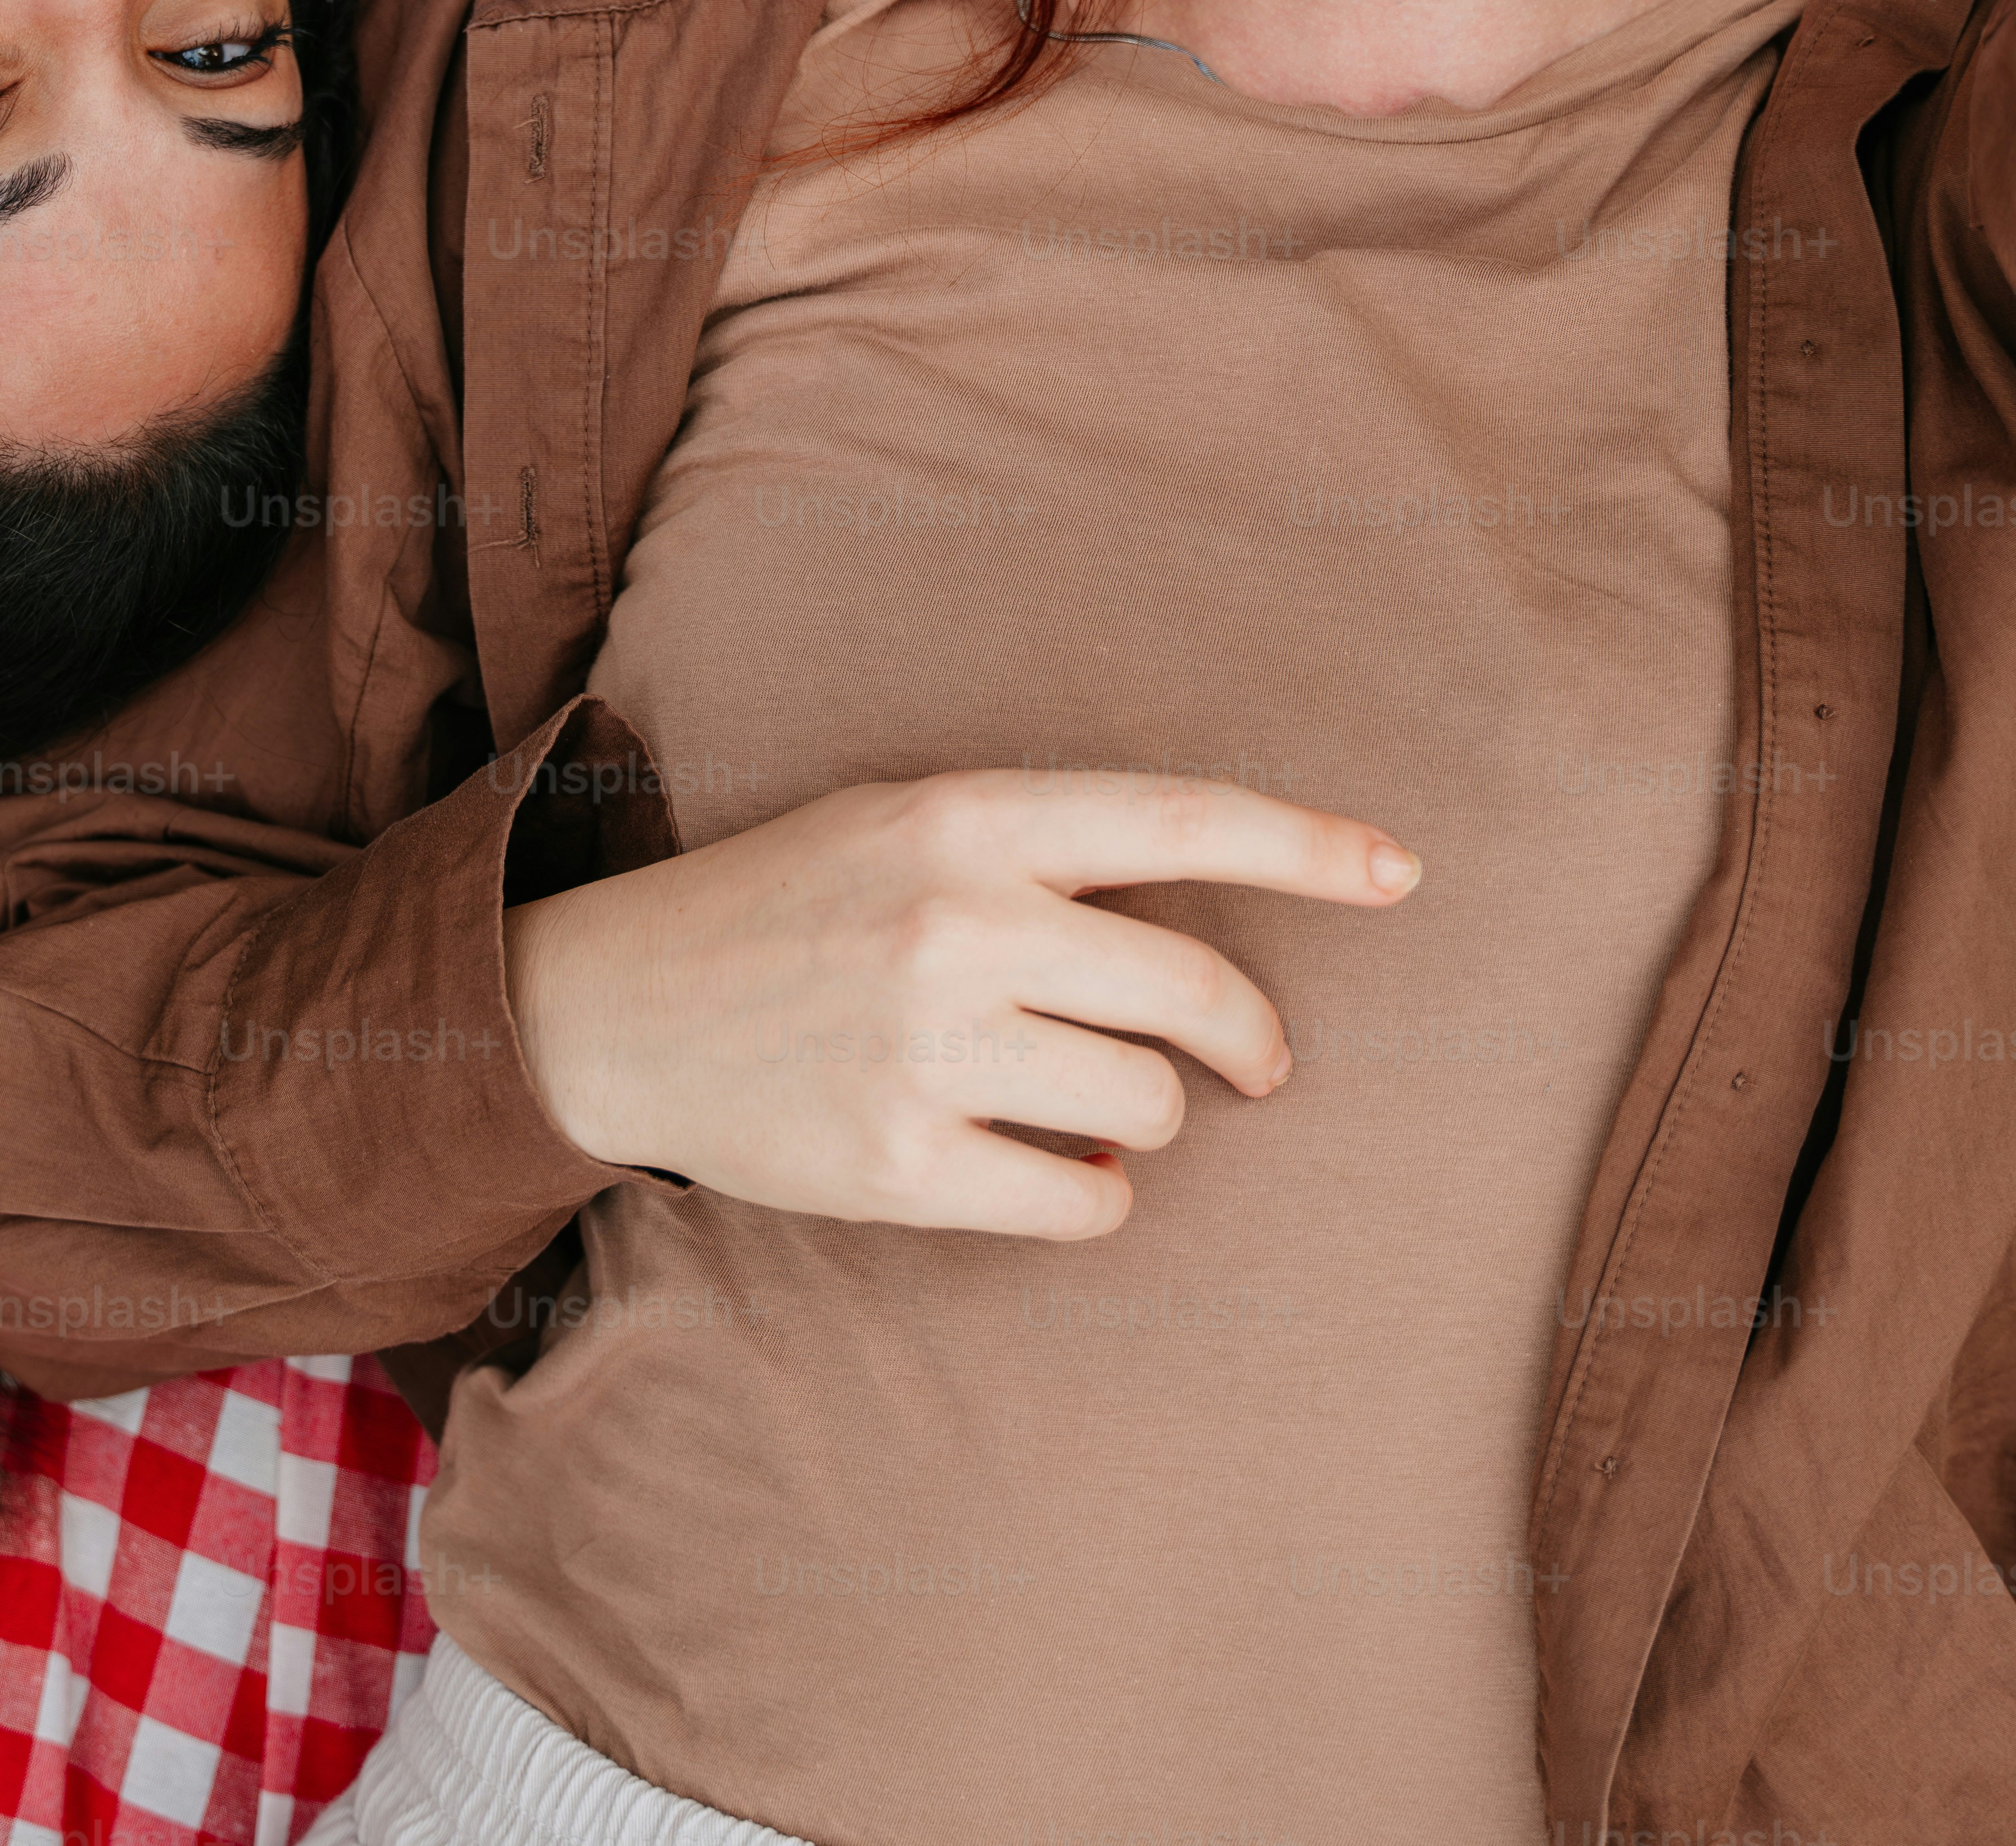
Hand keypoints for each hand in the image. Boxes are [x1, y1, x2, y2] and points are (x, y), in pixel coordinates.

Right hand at [502, 768, 1418, 1237]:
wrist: (613, 1009)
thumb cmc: (787, 910)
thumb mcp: (902, 825)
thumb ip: (1042, 856)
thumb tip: (1209, 931)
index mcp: (968, 816)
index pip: (1183, 817)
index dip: (1309, 845)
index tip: (1402, 872)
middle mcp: (959, 922)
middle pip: (1192, 990)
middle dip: (1247, 1040)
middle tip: (1254, 1066)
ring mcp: (928, 1047)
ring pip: (1148, 1104)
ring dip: (1146, 1116)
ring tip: (1073, 1098)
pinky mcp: (900, 1165)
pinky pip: (1084, 1198)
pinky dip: (1090, 1192)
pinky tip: (1037, 1164)